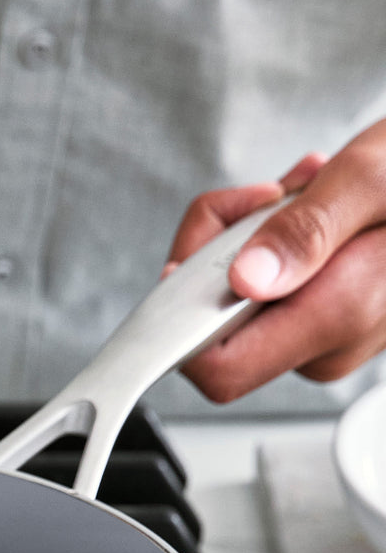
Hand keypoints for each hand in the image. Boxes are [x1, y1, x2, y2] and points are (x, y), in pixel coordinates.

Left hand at [165, 119, 385, 402]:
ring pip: (236, 299)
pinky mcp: (320, 321)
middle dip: (225, 249)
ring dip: (254, 235)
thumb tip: (246, 280)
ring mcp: (321, 338)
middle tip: (275, 196)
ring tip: (309, 191)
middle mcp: (324, 345)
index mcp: (335, 319)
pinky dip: (274, 242)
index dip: (185, 319)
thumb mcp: (370, 181)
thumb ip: (306, 231)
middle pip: (215, 324)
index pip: (217, 370)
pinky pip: (265, 291)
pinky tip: (314, 209)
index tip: (198, 257)